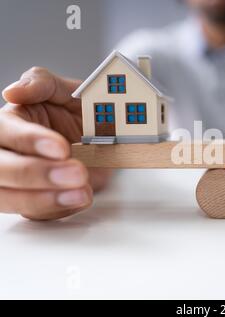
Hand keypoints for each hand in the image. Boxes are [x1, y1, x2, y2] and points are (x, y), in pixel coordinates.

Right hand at [0, 67, 111, 219]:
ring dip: (45, 199)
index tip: (62, 147)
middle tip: (77, 172)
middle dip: (36, 174)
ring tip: (82, 192)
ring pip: (8, 198)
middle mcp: (7, 153)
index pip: (4, 132)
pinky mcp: (34, 202)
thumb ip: (42, 83)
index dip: (30, 141)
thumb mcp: (67, 91)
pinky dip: (59, 210)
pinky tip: (81, 198)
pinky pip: (36, 214)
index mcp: (9, 123)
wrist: (103, 139)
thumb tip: (12, 92)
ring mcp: (18, 182)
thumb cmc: (80, 112)